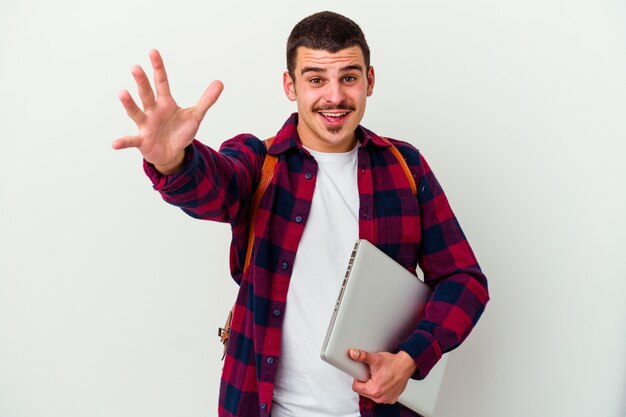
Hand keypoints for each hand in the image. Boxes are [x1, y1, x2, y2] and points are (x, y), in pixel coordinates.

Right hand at [112, 49, 223, 174]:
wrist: (171, 153)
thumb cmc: (180, 131)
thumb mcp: (195, 116)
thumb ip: (206, 100)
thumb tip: (220, 82)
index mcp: (165, 103)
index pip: (161, 81)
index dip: (158, 67)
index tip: (153, 51)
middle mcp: (152, 110)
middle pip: (147, 94)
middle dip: (142, 81)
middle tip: (136, 67)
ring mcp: (145, 125)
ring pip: (136, 112)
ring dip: (129, 104)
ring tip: (122, 93)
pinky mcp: (141, 140)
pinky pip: (130, 140)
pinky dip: (122, 141)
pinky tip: (114, 144)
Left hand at [349, 348, 417, 403]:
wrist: (406, 364)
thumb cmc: (393, 363)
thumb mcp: (375, 358)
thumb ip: (362, 356)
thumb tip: (353, 353)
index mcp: (374, 390)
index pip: (356, 387)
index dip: (358, 378)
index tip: (364, 373)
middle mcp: (380, 398)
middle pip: (363, 391)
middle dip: (366, 382)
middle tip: (373, 374)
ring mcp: (387, 399)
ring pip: (371, 394)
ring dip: (373, 386)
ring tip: (379, 377)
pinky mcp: (392, 399)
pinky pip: (380, 396)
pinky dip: (381, 389)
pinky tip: (384, 381)